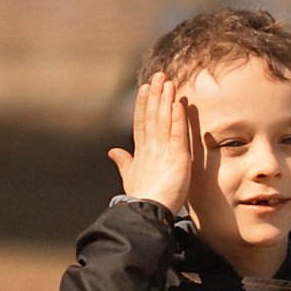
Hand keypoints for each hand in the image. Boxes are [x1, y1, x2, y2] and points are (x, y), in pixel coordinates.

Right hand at [110, 71, 202, 217]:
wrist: (146, 214)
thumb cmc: (141, 198)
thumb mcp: (131, 177)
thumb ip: (124, 162)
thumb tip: (113, 151)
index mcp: (141, 151)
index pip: (142, 122)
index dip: (143, 104)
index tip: (145, 87)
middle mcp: (150, 148)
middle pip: (152, 116)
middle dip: (155, 95)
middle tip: (159, 75)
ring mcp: (162, 152)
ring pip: (163, 120)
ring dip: (165, 100)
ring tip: (168, 82)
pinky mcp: (177, 158)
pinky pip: (177, 135)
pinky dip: (178, 119)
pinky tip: (178, 104)